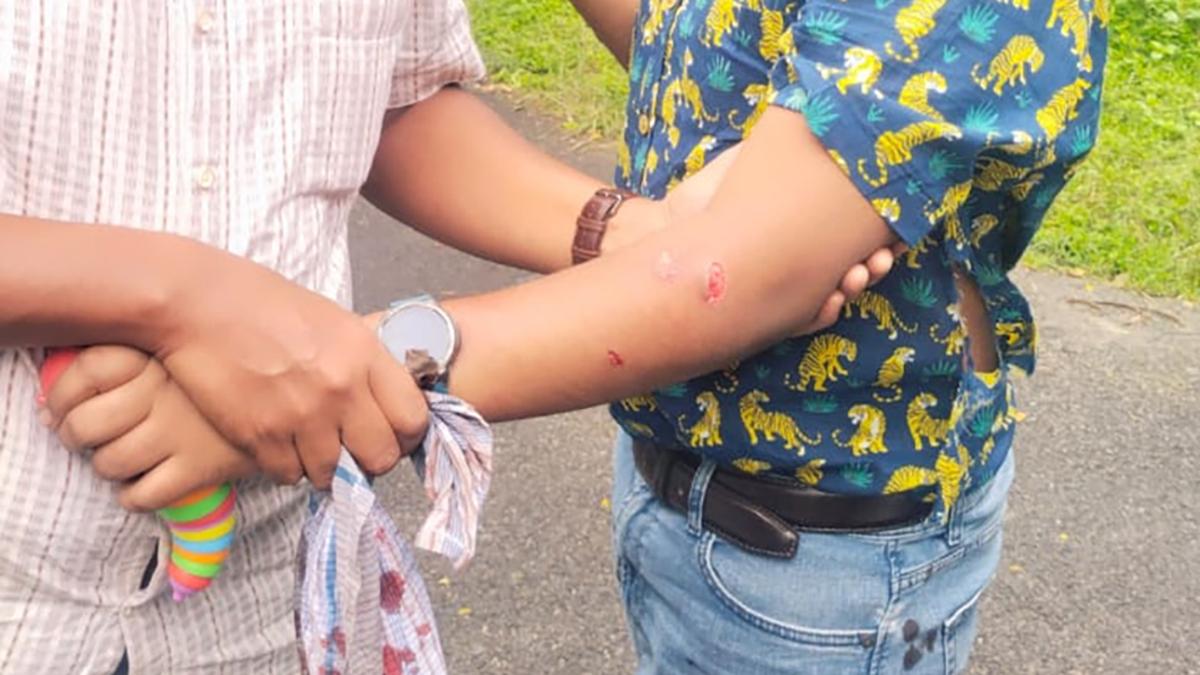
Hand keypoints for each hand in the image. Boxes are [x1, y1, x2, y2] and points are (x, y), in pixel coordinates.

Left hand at [43, 346, 256, 510]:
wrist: (296, 389)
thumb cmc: (236, 360)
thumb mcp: (188, 338)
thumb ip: (133, 344)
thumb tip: (61, 391)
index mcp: (157, 352)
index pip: (81, 372)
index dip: (62, 396)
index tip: (63, 405)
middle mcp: (161, 391)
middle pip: (84, 425)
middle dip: (77, 437)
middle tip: (86, 437)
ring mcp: (180, 431)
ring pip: (110, 463)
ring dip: (109, 466)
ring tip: (122, 458)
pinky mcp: (200, 467)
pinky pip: (144, 494)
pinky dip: (135, 496)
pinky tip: (145, 484)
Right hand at [45, 249, 428, 488]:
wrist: (195, 303)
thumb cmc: (262, 303)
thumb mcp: (332, 321)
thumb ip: (362, 362)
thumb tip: (384, 402)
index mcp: (364, 353)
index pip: (413, 418)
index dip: (406, 435)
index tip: (393, 436)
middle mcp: (341, 387)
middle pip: (381, 457)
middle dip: (370, 461)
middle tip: (352, 451)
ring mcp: (301, 414)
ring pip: (333, 474)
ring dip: (323, 466)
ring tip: (308, 444)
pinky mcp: (261, 435)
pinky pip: (289, 475)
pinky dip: (285, 466)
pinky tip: (277, 443)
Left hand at [666, 145, 904, 332]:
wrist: (675, 227)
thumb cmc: (719, 193)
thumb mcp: (754, 159)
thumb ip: (788, 142)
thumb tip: (820, 110)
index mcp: (813, 226)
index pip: (860, 233)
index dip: (885, 233)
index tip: (898, 230)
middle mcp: (808, 257)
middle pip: (857, 266)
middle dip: (875, 263)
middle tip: (879, 258)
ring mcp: (792, 284)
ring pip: (837, 293)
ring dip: (854, 288)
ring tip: (855, 276)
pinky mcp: (771, 309)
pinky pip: (806, 319)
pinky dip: (822, 313)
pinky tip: (830, 301)